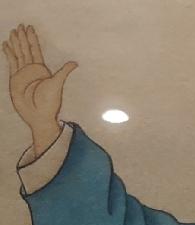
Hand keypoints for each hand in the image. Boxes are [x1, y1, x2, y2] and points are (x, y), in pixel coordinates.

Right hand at [3, 24, 77, 154]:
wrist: (39, 116)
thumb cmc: (49, 103)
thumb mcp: (57, 84)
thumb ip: (64, 72)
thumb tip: (75, 63)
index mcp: (41, 69)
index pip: (35, 50)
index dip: (32, 39)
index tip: (30, 27)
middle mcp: (31, 70)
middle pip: (26, 49)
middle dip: (22, 38)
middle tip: (20, 26)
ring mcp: (23, 74)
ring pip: (18, 54)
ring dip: (15, 43)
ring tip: (12, 32)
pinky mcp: (15, 79)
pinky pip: (11, 63)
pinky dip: (9, 53)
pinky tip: (6, 45)